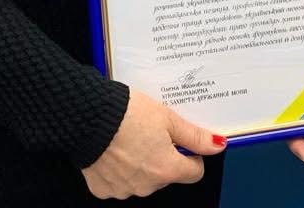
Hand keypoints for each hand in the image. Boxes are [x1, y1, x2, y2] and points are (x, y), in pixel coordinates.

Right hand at [82, 89, 224, 198]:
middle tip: (152, 132)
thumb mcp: (167, 118)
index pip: (194, 172)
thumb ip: (194, 136)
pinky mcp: (103, 189)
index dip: (192, 155)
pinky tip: (115, 149)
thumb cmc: (126, 114)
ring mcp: (124, 189)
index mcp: (166, 169)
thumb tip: (217, 145)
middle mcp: (147, 185)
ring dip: (141, 163)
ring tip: (130, 137)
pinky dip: (119, 169)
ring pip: (143, 179)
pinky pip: (119, 181)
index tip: (183, 141)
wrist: (86, 117)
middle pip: (166, 174)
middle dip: (163, 156)